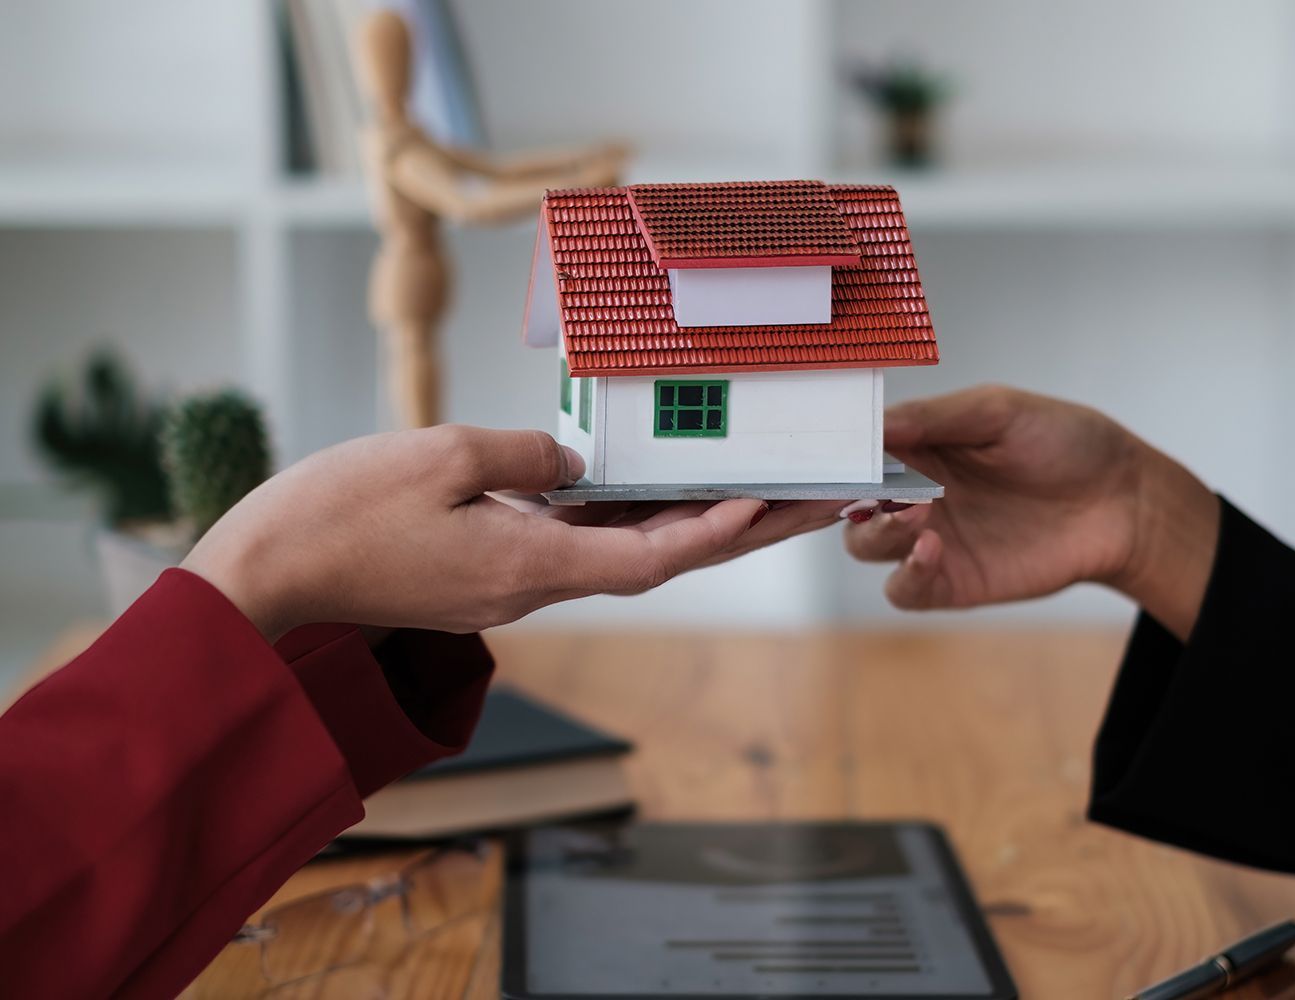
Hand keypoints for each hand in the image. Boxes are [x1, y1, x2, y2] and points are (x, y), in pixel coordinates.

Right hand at [181, 426, 773, 640]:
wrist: (267, 575)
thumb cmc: (338, 515)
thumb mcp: (439, 457)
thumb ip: (525, 457)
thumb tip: (574, 463)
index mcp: (529, 564)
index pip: (650, 555)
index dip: (717, 531)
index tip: (774, 503)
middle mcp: (534, 585)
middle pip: (656, 559)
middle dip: (736, 533)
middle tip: (805, 504)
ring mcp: (511, 582)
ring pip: (622, 553)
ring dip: (690, 525)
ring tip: (756, 491)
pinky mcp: (488, 569)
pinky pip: (575, 545)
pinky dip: (626, 519)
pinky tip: (652, 487)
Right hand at [844, 386, 1219, 638]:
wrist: (1122, 501)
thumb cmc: (1066, 442)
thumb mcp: (1000, 411)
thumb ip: (934, 417)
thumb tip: (873, 423)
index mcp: (917, 444)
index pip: (854, 450)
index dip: (834, 452)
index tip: (825, 449)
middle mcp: (913, 491)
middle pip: (845, 502)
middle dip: (839, 496)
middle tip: (862, 486)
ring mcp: (930, 538)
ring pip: (864, 545)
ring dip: (875, 530)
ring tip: (916, 511)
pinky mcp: (952, 582)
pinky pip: (904, 590)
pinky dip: (905, 572)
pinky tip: (931, 548)